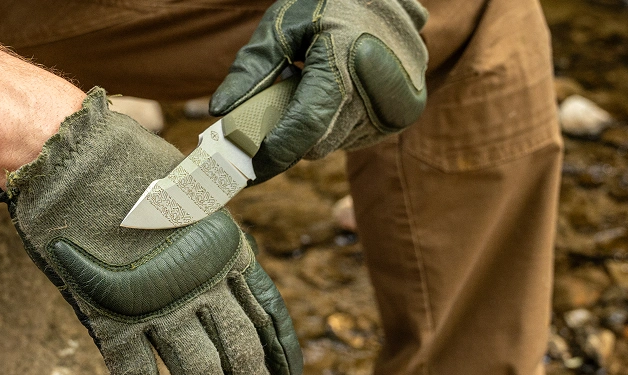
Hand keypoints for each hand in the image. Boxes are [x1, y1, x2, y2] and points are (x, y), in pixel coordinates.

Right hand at [0, 88, 301, 374]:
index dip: (280, 347)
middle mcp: (200, 281)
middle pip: (238, 346)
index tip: (289, 371)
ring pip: (196, 364)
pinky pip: (135, 366)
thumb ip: (209, 235)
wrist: (74, 156)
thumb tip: (226, 260)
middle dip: (250, 372)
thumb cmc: (132, 165)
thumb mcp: (191, 194)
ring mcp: (157, 301)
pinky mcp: (112, 314)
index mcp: (225, 249)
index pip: (266, 311)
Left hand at [210, 0, 428, 182]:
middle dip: (291, 136)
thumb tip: (221, 111)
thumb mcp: (281, 25)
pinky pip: (359, 136)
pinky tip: (340, 91)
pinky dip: (340, 123)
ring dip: (317, 128)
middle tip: (275, 111)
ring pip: (337, 143)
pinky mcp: (407, 110)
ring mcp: (399, 103)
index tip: (247, 168)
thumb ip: (251, 70)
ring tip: (316, 86)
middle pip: (318, 142)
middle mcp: (380, 88)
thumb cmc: (326, 1)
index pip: (304, 126)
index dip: (273, 153)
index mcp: (345, 61)